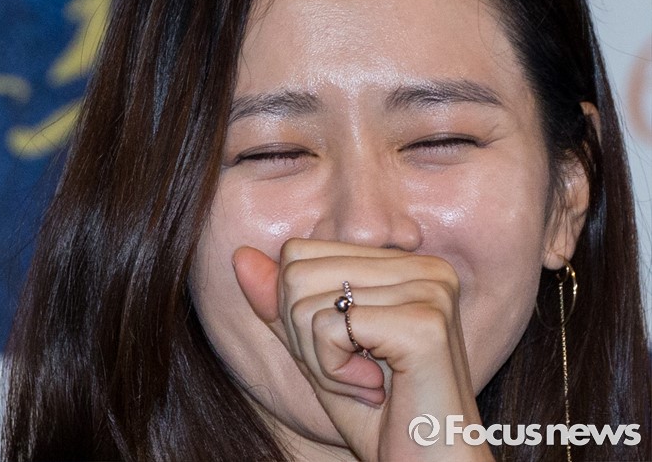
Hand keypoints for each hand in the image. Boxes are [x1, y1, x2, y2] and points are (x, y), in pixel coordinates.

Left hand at [234, 238, 494, 460]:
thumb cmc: (378, 416)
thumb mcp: (317, 352)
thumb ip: (282, 303)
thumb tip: (241, 256)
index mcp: (406, 264)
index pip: (300, 253)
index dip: (298, 313)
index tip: (344, 352)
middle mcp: (425, 266)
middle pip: (297, 271)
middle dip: (305, 337)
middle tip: (353, 373)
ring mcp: (429, 290)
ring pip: (305, 300)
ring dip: (320, 359)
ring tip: (366, 382)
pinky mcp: (424, 323)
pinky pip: (327, 328)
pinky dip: (332, 371)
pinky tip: (374, 388)